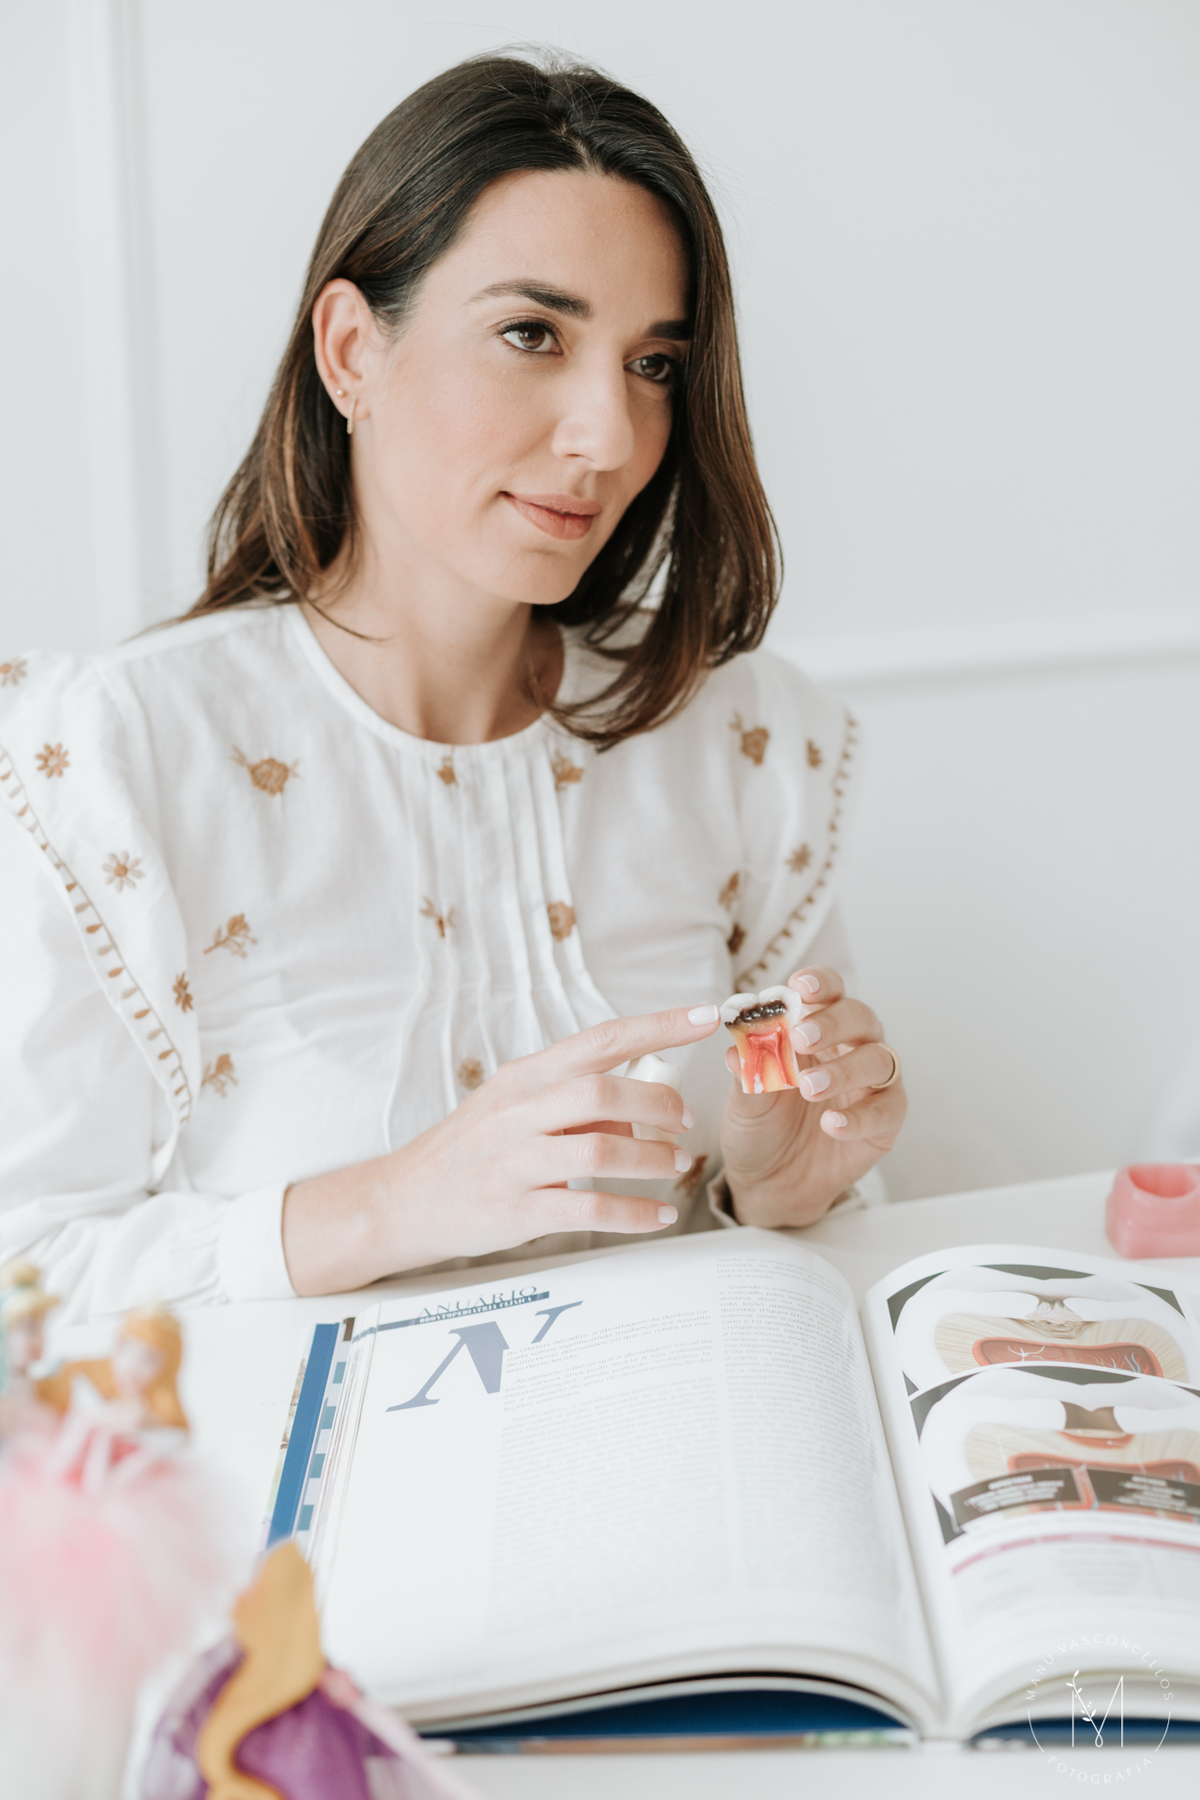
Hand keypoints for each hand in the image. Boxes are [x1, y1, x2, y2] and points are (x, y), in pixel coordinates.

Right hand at [283, 1005, 719, 1293]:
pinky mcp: (514, 1210)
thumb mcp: (516, 1111)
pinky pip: (588, 1211)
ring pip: (599, 1152)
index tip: (705, 1016)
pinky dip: (634, 1213)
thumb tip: (640, 1115)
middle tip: (684, 1123)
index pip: (600, 1040)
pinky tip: (657, 1216)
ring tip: (674, 1167)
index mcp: (525, 1077)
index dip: (657, 1026)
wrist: (402, 1201)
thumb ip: (577, 1107)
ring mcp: (513, 1162)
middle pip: (601, 1093)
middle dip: (657, 1105)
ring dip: (651, 1160)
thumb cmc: (470, 1151)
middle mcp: (517, 1112)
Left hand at [719, 966, 904, 1227]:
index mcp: (817, 1029)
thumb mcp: (745, 1098)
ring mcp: (872, 1085)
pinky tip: (830, 1125)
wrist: (768, 1183)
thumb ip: (750, 1070)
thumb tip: (738, 1045)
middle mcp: (851, 1048)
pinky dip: (859, 1117)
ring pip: (879, 1060)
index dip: (820, 983)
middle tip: (802, 1038)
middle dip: (833, 1023)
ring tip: (808, 1088)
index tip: (800, 986)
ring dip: (844, 1070)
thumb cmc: (759, 1127)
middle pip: (860, 1018)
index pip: (828, 993)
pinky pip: (886, 1111)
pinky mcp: (884, 1123)